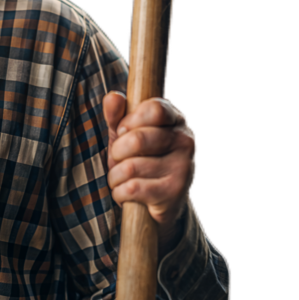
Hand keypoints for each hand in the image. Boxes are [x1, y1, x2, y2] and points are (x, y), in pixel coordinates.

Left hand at [102, 91, 198, 253]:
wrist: (158, 203)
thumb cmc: (140, 162)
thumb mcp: (125, 136)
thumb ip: (117, 116)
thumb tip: (113, 96)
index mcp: (175, 121)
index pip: (154, 109)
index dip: (130, 121)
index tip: (123, 132)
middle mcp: (185, 141)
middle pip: (137, 139)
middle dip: (117, 152)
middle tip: (119, 160)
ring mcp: (183, 167)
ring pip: (130, 167)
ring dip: (115, 177)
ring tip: (122, 180)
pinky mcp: (174, 192)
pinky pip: (132, 188)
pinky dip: (119, 193)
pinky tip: (127, 194)